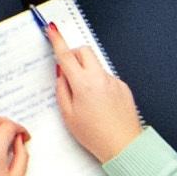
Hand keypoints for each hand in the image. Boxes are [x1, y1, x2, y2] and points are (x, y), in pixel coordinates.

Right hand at [47, 23, 143, 162]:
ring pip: (95, 65)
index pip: (67, 56)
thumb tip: (61, 74)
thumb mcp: (68, 115)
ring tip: (85, 98)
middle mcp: (100, 78)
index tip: (52, 29)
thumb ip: (62, 90)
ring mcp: (114, 81)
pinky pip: (106, 78)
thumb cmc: (95, 135)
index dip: (57, 41)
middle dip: (74, 54)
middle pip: (84, 51)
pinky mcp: (123, 87)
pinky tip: (99, 103)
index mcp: (84, 84)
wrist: (124, 146)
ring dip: (86, 72)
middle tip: (67, 69)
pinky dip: (99, 83)